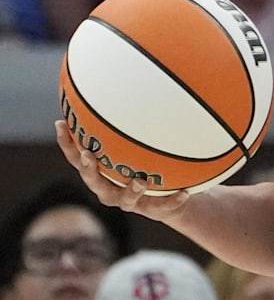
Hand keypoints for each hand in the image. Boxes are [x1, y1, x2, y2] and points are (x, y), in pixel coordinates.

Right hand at [54, 120, 191, 219]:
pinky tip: (185, 191)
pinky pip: (164, 206)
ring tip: (141, 181)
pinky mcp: (154, 210)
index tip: (61, 124)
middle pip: (94, 182)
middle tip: (88, 154)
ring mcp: (132, 203)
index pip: (77, 159)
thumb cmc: (145, 167)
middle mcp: (111, 191)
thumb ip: (127, 129)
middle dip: (90, 169)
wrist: (169, 200)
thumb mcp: (135, 148)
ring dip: (132, 191)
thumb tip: (125, 89)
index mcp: (101, 175)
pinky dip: (173, 199)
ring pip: (126, 200)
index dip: (66, 143)